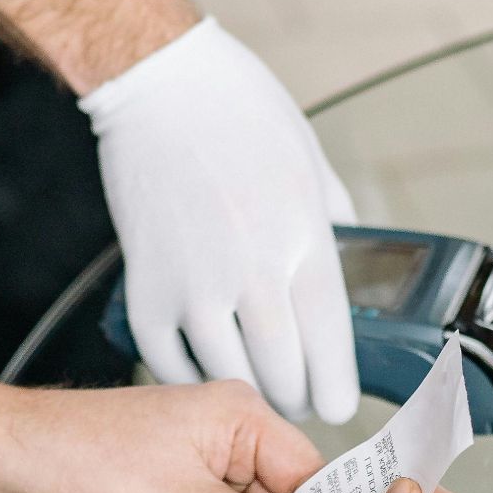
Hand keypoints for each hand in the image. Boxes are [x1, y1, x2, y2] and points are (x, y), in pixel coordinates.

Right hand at [79, 19, 359, 423]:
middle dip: (293, 399)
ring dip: (242, 392)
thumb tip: (346, 259)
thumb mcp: (312, 161)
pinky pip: (164, 356)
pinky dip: (182, 375)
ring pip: (226, 372)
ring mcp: (195, 280)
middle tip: (294, 401)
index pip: (331, 342)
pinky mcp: (145, 283)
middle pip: (282, 371)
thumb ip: (331, 219)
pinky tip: (196, 371)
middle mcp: (254, 267)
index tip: (335, 406)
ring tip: (250, 392)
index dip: (335, 388)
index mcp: (305, 236)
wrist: (162, 86)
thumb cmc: (240, 110)